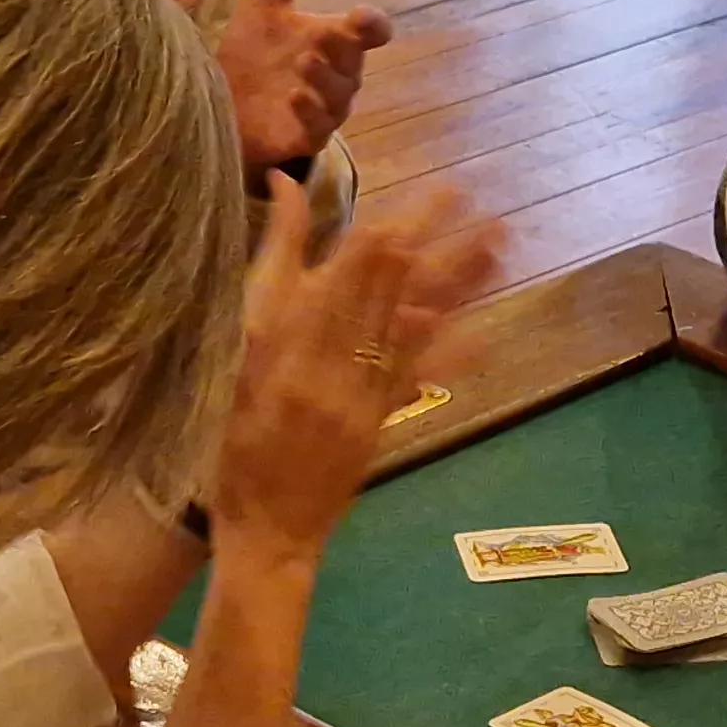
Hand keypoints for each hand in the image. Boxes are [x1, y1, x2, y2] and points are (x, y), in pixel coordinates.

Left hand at [151, 0, 394, 170]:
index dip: (374, 25)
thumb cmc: (253, 54)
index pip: (370, 31)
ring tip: (303, 63)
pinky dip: (311, 113)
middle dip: (345, 48)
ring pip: (340, 96)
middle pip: (355, 62)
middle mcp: (335, 74)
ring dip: (325, 78)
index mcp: (333, 39)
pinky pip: (319, 129)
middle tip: (325, 34)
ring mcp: (323, 108)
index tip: (363, 18)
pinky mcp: (305, 138)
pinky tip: (294, 97)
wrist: (224, 107)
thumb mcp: (261, 10)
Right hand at [210, 178, 504, 560]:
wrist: (263, 530)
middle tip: (464, 195)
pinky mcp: (378, 424)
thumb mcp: (233, 359)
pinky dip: (452, 352)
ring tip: (494, 245)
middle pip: (387, 292)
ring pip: (414, 326)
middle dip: (427, 240)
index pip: (341, 283)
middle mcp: (331, 370)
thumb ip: (263, 286)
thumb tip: (273, 213)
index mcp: (286, 350)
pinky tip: (486, 331)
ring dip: (456, 283)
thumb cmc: (232, 442)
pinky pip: (417, 379)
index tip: (410, 205)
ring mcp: (361, 399)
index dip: (379, 241)